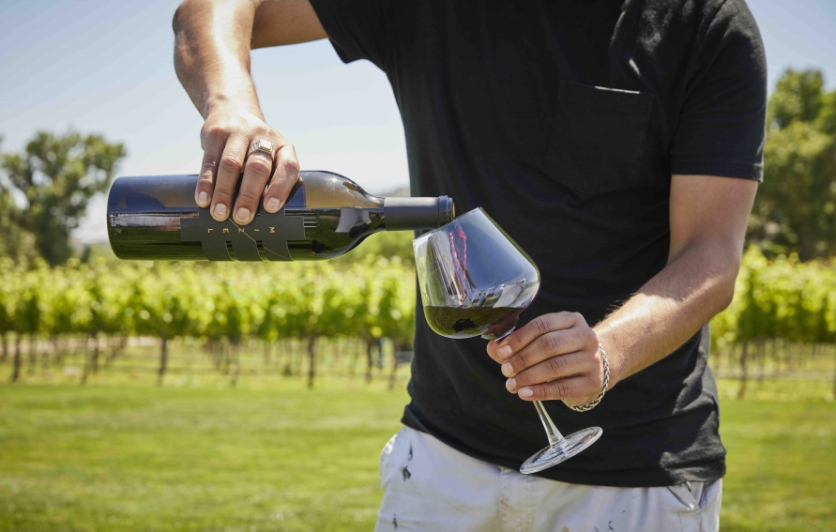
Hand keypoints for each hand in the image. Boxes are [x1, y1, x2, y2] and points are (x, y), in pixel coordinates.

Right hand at [196, 105, 299, 224]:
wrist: (233, 110)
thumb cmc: (256, 148)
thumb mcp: (272, 156)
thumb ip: (271, 181)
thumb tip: (264, 218)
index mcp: (283, 147)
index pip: (287, 167)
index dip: (280, 188)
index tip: (270, 208)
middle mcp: (263, 137)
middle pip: (257, 167)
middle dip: (249, 195)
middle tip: (242, 218)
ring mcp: (238, 133)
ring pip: (231, 164)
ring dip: (224, 192)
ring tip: (220, 213)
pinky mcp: (215, 134)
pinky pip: (210, 161)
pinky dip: (206, 183)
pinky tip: (203, 200)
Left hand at [486, 312, 605, 406]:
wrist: (598, 368)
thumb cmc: (563, 352)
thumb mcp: (543, 342)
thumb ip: (517, 345)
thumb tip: (492, 348)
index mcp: (571, 320)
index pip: (542, 325)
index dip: (519, 338)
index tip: (502, 352)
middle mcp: (586, 336)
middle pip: (549, 345)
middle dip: (522, 359)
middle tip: (505, 370)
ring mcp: (592, 359)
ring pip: (555, 366)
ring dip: (528, 376)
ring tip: (511, 384)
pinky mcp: (592, 382)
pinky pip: (563, 387)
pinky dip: (540, 392)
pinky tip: (525, 393)